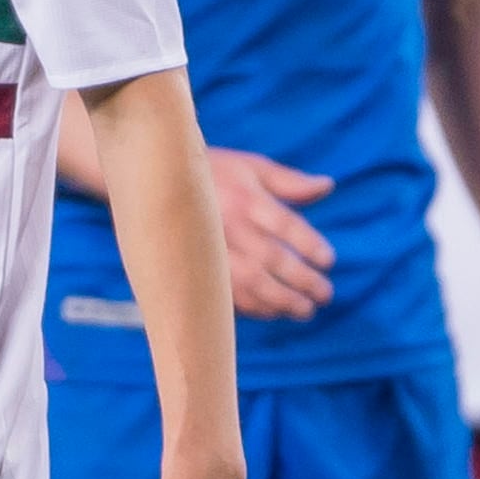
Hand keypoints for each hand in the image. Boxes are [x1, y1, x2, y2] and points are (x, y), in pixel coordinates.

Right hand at [206, 147, 336, 319]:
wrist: (151, 183)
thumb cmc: (208, 173)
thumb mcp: (249, 166)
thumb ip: (289, 181)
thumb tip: (328, 187)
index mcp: (244, 197)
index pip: (286, 225)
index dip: (310, 245)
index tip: (328, 261)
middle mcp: (228, 225)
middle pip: (273, 258)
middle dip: (303, 280)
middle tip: (324, 294)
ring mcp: (208, 250)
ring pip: (251, 282)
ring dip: (281, 300)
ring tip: (305, 310)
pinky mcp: (193, 267)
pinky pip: (226, 294)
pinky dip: (252, 307)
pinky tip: (272, 312)